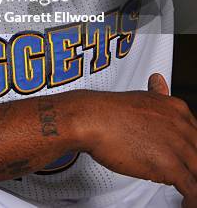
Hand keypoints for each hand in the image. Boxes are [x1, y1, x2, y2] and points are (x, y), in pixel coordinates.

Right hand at [77, 73, 196, 206]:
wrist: (91, 119)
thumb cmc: (109, 112)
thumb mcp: (140, 96)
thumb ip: (157, 94)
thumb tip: (159, 82)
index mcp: (176, 108)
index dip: (192, 152)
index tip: (186, 161)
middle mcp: (181, 124)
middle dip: (194, 167)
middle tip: (186, 178)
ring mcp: (177, 145)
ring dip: (195, 184)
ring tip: (188, 198)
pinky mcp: (169, 165)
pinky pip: (193, 189)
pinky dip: (192, 200)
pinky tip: (186, 204)